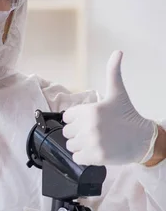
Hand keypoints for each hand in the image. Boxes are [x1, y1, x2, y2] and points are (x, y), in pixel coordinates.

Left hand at [62, 51, 156, 165]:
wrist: (142, 139)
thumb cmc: (127, 116)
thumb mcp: (118, 93)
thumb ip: (113, 72)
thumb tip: (117, 52)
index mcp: (90, 110)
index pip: (67, 117)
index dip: (76, 119)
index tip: (88, 120)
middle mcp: (89, 126)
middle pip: (67, 132)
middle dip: (77, 132)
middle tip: (92, 131)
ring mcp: (92, 143)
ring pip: (71, 145)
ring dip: (80, 145)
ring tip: (94, 141)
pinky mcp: (95, 157)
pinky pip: (77, 158)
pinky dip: (84, 157)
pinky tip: (95, 150)